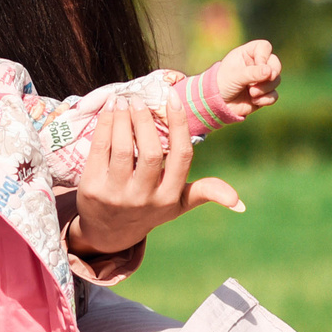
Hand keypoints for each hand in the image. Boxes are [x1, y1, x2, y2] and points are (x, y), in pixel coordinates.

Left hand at [67, 96, 243, 256]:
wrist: (108, 233)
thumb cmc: (149, 208)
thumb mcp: (177, 205)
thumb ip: (205, 193)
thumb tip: (240, 204)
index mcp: (169, 197)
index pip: (181, 157)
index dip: (179, 125)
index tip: (173, 98)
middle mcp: (144, 199)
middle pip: (151, 153)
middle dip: (145, 121)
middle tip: (139, 99)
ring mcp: (116, 195)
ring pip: (123, 149)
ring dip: (122, 120)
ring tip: (123, 101)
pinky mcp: (91, 190)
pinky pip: (98, 151)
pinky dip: (104, 127)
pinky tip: (108, 112)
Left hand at [214, 40, 281, 119]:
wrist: (217, 105)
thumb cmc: (221, 84)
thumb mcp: (235, 76)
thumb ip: (252, 73)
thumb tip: (270, 72)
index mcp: (247, 54)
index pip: (264, 47)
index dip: (265, 56)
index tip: (259, 66)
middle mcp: (256, 65)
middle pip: (275, 63)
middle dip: (272, 73)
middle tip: (266, 79)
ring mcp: (261, 79)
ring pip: (276, 80)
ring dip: (266, 88)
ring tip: (252, 93)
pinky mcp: (264, 94)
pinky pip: (274, 95)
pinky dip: (266, 99)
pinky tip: (254, 101)